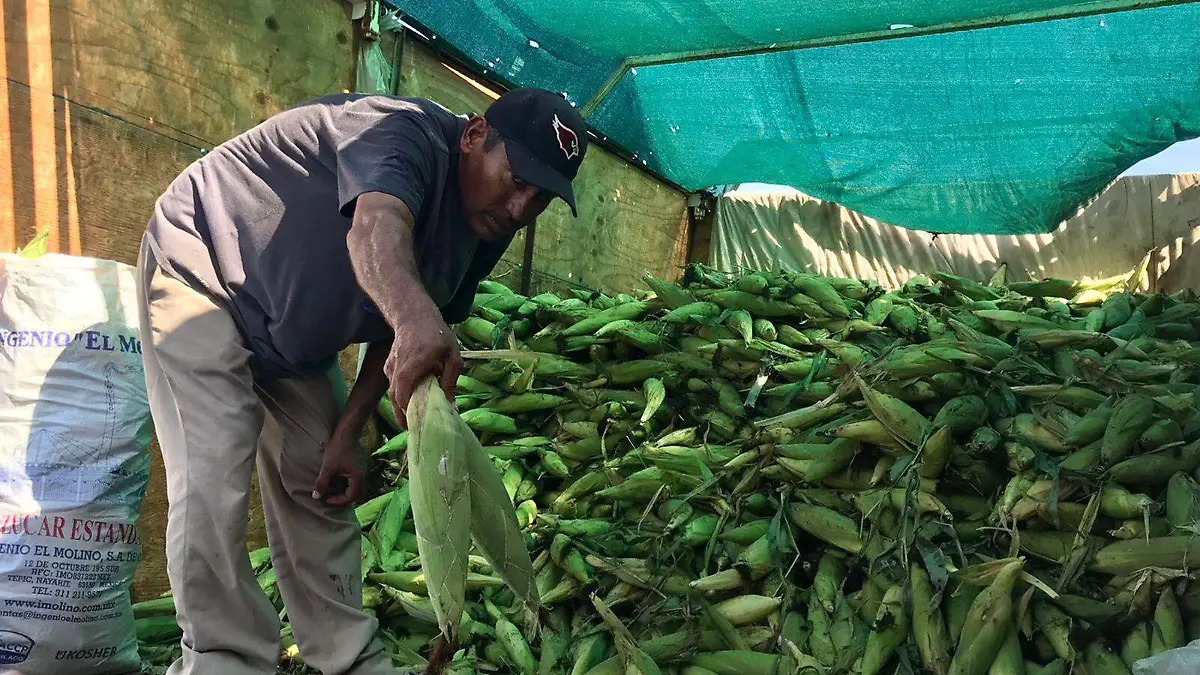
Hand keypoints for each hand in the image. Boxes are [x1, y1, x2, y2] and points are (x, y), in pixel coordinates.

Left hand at [313, 433, 364, 506]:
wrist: (346, 433)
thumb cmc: (337, 449)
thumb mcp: (328, 467)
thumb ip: (322, 482)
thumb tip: (316, 497)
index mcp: (358, 478)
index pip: (350, 497)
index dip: (337, 501)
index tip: (325, 498)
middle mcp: (363, 477)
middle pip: (355, 496)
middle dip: (342, 499)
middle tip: (329, 497)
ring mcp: (362, 473)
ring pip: (355, 489)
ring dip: (344, 493)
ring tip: (331, 491)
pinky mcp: (358, 469)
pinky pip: (354, 483)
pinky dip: (345, 486)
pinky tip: (335, 483)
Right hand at [385, 302, 461, 428]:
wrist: (414, 316)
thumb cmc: (437, 335)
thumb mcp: (452, 355)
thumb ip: (451, 379)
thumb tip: (450, 404)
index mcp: (415, 362)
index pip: (403, 390)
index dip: (407, 408)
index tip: (416, 423)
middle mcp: (398, 366)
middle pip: (395, 396)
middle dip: (402, 415)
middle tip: (414, 430)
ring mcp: (390, 366)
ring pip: (393, 392)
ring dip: (401, 407)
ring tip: (413, 420)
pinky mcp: (388, 366)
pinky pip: (393, 385)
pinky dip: (401, 395)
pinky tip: (412, 402)